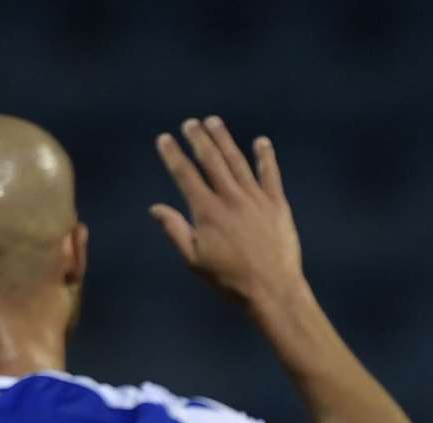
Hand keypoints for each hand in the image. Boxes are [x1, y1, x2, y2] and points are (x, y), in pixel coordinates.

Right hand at [150, 116, 302, 307]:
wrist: (272, 289)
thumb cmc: (230, 280)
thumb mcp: (195, 260)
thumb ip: (175, 230)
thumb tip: (155, 209)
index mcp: (207, 212)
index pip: (185, 174)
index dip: (173, 154)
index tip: (164, 139)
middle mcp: (230, 198)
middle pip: (211, 159)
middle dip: (198, 138)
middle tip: (189, 123)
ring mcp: (255, 199)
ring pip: (237, 161)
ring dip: (224, 139)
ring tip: (213, 122)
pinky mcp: (277, 204)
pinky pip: (270, 174)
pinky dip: (265, 156)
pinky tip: (261, 142)